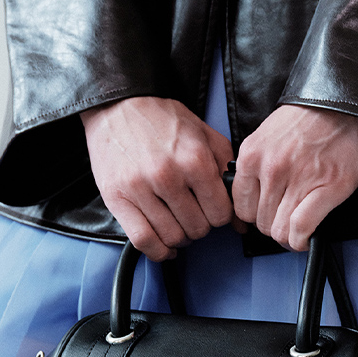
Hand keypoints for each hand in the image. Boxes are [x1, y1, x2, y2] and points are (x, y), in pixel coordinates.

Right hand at [81, 96, 235, 260]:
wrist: (118, 105)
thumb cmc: (162, 120)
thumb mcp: (205, 136)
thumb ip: (227, 174)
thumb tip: (240, 219)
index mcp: (194, 160)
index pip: (221, 213)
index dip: (220, 216)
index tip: (213, 211)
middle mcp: (168, 175)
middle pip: (198, 228)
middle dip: (200, 225)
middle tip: (194, 214)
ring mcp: (140, 188)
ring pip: (172, 236)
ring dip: (180, 237)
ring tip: (178, 224)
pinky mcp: (117, 199)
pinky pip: (143, 240)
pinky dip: (158, 251)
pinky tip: (164, 246)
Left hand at [232, 104, 357, 250]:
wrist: (349, 101)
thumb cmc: (314, 114)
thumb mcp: (269, 133)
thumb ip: (258, 163)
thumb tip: (256, 193)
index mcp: (253, 154)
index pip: (240, 206)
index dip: (255, 215)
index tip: (266, 215)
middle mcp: (271, 169)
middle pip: (260, 222)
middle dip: (273, 225)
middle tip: (287, 219)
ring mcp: (298, 180)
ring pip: (278, 231)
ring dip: (288, 236)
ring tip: (298, 229)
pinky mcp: (326, 189)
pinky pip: (301, 229)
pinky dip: (301, 241)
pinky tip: (305, 239)